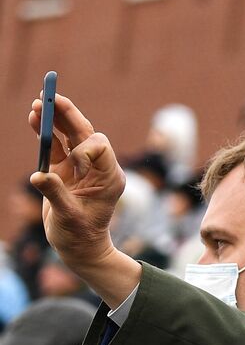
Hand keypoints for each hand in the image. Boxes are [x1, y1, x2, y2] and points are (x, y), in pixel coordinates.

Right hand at [27, 94, 141, 306]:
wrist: (79, 247)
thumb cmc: (80, 236)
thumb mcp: (69, 217)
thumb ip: (56, 195)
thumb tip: (39, 177)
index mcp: (109, 177)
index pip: (100, 147)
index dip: (84, 149)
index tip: (71, 166)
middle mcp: (98, 168)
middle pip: (86, 133)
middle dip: (68, 115)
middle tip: (51, 96)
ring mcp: (81, 168)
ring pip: (71, 136)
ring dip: (55, 119)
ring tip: (39, 103)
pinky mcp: (65, 171)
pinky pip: (56, 146)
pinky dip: (46, 133)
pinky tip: (35, 118)